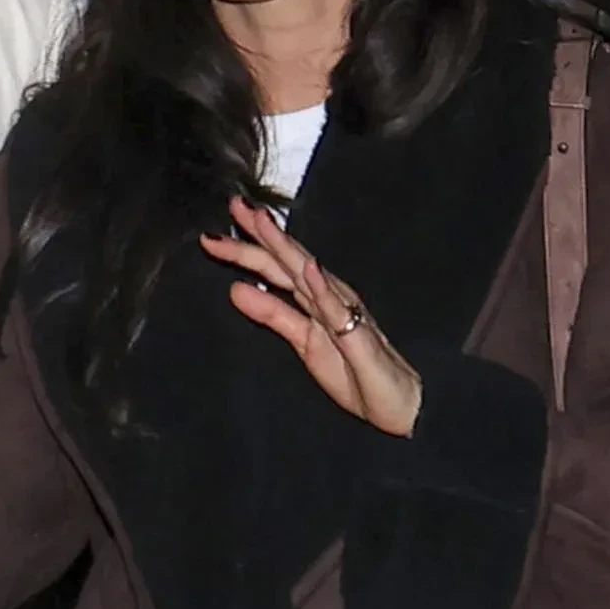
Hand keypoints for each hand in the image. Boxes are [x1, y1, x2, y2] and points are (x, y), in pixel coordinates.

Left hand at [200, 199, 423, 435]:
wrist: (395, 403)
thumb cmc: (353, 371)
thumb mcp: (302, 341)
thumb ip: (272, 314)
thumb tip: (235, 289)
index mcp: (313, 298)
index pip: (275, 267)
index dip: (246, 248)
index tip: (214, 232)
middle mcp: (327, 296)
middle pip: (287, 260)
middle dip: (260, 235)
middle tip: (233, 205)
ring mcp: (343, 312)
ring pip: (309, 274)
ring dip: (286, 247)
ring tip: (263, 222)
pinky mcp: (357, 335)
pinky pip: (337, 310)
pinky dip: (322, 288)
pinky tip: (308, 270)